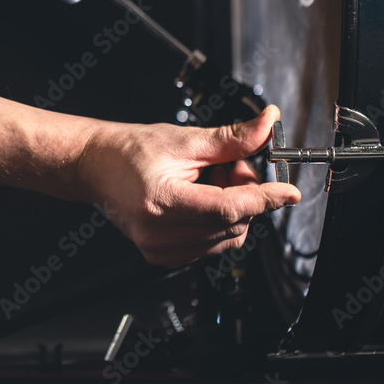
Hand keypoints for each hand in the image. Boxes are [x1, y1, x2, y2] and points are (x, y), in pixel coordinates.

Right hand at [74, 105, 300, 267]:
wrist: (95, 166)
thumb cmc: (129, 151)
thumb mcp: (184, 139)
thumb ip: (231, 139)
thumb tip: (268, 127)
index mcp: (163, 203)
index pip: (230, 209)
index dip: (265, 198)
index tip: (288, 191)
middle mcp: (160, 235)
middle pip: (234, 224)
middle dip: (243, 194)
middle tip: (224, 165)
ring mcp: (161, 250)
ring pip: (228, 237)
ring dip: (231, 209)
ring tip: (204, 181)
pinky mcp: (164, 256)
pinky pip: (212, 245)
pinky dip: (216, 222)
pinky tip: (198, 199)